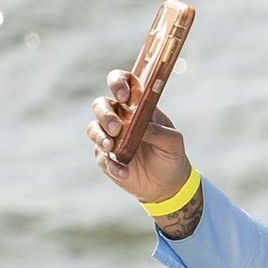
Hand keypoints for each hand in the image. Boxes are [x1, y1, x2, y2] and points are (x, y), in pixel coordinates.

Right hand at [87, 70, 192, 205]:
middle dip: (105, 114)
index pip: (121, 82)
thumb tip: (140, 125)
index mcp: (137, 105)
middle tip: (116, 128)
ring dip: (100, 136)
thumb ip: (158, 131)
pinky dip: (112, 165)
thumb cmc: (171, 156)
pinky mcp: (106, 157)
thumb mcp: (173, 142)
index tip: (123, 96)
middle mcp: (120, 117)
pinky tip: (124, 173)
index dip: (118, 83)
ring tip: (111, 147)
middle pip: (101, 105)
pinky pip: (102, 157)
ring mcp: (111, 137)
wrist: (167, 186)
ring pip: (93, 128)